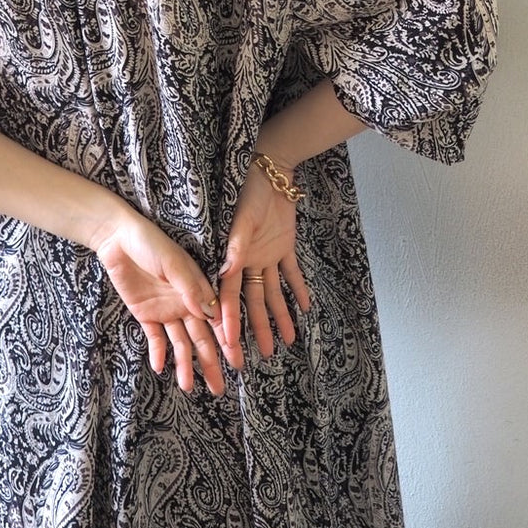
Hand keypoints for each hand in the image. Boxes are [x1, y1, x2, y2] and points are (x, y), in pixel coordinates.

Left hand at [94, 210, 226, 395]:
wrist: (117, 239)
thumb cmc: (151, 242)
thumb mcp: (173, 262)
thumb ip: (190, 289)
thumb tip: (211, 315)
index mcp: (198, 288)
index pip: (216, 319)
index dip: (227, 340)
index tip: (236, 361)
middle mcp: (185, 303)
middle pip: (201, 338)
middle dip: (210, 363)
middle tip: (218, 388)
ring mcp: (166, 310)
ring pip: (180, 343)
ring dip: (184, 364)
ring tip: (188, 387)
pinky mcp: (146, 314)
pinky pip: (156, 338)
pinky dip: (159, 353)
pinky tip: (161, 367)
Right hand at [218, 155, 310, 360]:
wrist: (272, 171)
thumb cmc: (249, 192)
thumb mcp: (241, 220)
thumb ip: (235, 247)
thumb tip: (223, 275)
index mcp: (234, 256)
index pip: (230, 295)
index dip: (230, 319)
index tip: (230, 344)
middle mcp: (249, 261)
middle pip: (252, 301)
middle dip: (256, 328)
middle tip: (262, 355)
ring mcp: (267, 255)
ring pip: (273, 293)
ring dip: (279, 316)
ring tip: (286, 341)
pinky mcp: (284, 246)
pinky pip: (292, 273)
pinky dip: (298, 290)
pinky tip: (304, 309)